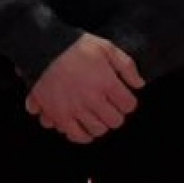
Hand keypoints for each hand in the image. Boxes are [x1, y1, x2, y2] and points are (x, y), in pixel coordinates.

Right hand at [25, 34, 143, 143]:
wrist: (44, 49)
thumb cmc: (75, 47)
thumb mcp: (106, 47)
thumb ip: (126, 65)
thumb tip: (139, 84)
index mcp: (106, 82)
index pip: (129, 105)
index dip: (128, 101)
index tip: (122, 98)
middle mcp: (92, 99)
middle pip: (115, 121)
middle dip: (115, 114)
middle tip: (109, 106)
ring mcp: (75, 109)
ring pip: (97, 131)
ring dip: (100, 124)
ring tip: (96, 115)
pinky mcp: (59, 115)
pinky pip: (75, 136)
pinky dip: (81, 135)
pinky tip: (82, 126)